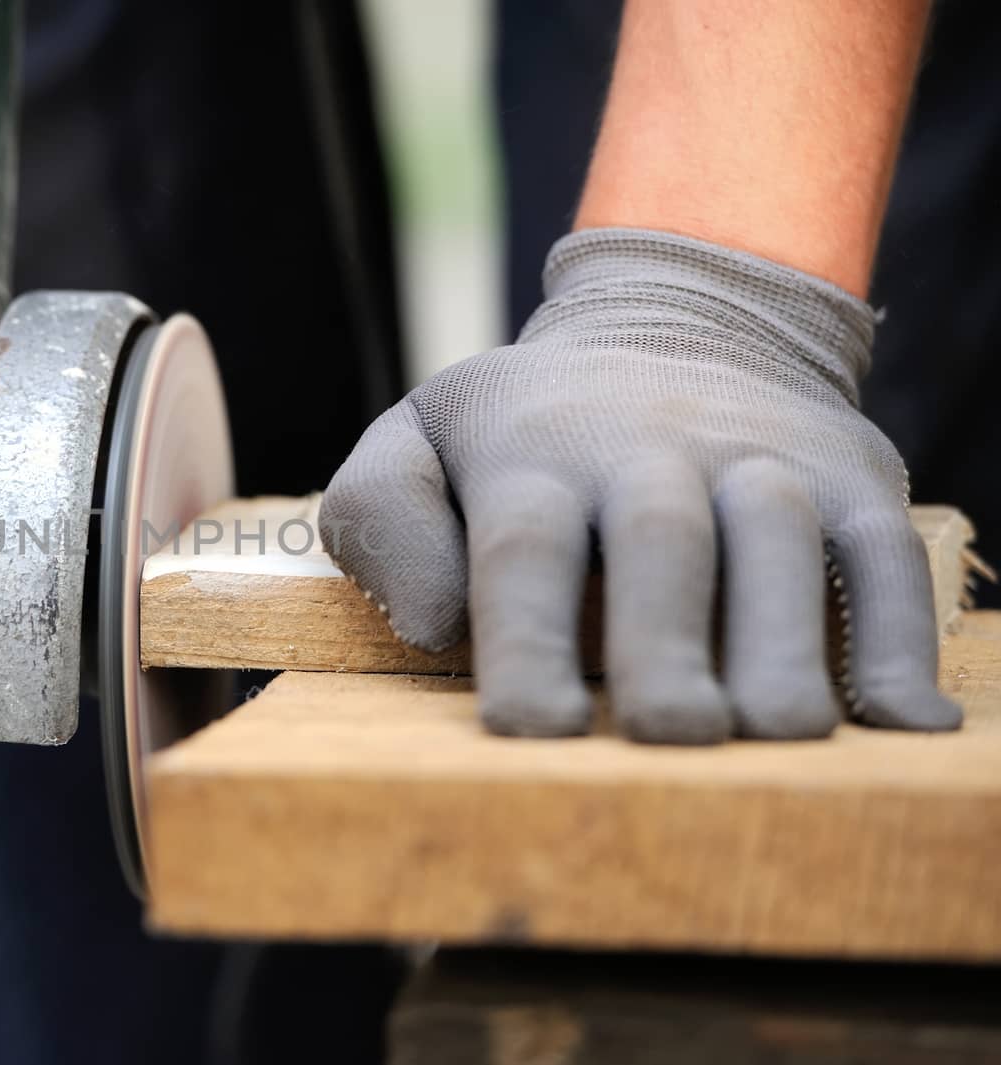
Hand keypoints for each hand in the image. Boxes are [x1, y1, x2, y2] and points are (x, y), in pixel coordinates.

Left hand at [319, 228, 960, 743]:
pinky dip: (902, 638)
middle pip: (660, 539)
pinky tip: (903, 725)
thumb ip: (382, 521)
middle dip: (665, 641)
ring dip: (786, 643)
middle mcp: (648, 445)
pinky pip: (886, 553)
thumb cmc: (522, 433)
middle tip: (667, 735)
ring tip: (776, 735)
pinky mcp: (849, 471)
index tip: (536, 729)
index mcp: (530, 450)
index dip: (529, 636)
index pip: (523, 545)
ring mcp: (757, 453)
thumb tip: (431, 623)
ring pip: (782, 540)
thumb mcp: (416, 443)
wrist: (668, 325)